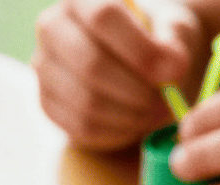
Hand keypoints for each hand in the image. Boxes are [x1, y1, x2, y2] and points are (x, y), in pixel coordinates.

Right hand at [34, 0, 201, 149]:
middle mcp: (53, 27)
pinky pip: (83, 126)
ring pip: (87, 102)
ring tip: (156, 112)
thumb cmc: (157, 40)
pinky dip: (118, 132)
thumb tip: (169, 70)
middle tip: (166, 102)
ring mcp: (44, 66)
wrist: (138, 66)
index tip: (172, 72)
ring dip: (132, 116)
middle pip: (92, 65)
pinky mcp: (48, 102)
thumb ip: (174, 41)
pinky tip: (137, 121)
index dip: (141, 50)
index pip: (103, 17)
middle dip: (139, 92)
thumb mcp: (175, 30)